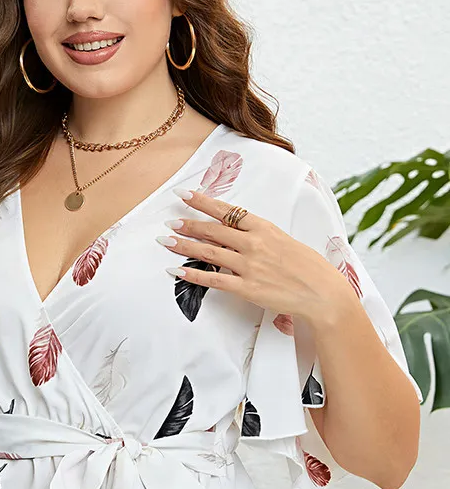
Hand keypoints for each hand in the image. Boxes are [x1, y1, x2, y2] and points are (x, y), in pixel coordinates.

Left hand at [160, 187, 352, 324]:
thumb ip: (263, 236)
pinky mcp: (247, 288)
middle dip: (188, 224)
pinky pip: (214, 280)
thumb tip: (242, 233)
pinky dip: (193, 275)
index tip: (185, 195)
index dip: (204, 202)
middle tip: (170, 221)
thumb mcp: (286, 241)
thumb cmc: (309, 267)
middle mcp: (254, 244)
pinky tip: (177, 270)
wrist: (323, 294)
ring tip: (166, 241)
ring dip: (184, 246)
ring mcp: (250, 266)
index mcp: (265, 228)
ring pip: (209, 252)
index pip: (228, 211)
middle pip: (214, 230)